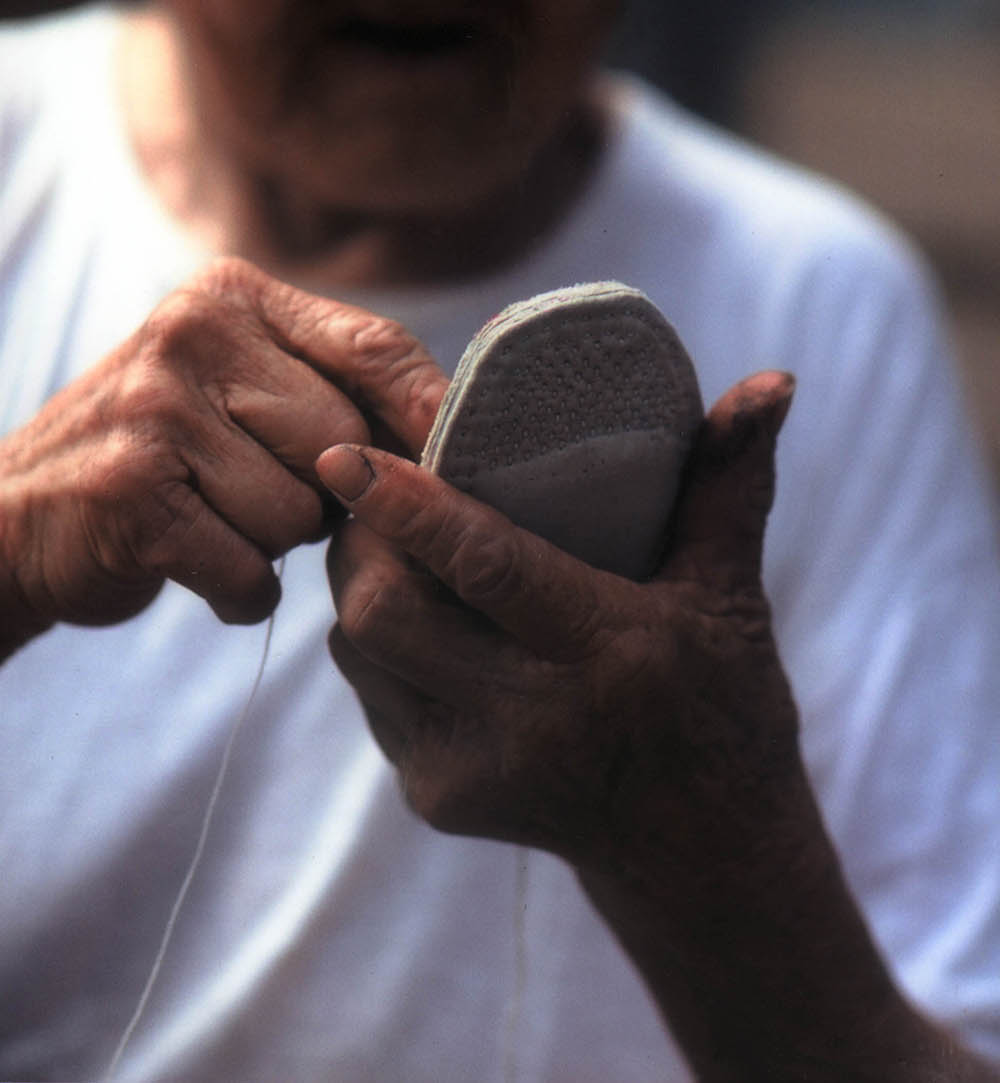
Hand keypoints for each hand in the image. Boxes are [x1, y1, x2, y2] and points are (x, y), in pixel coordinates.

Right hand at [0, 258, 446, 649]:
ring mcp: (157, 409)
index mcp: (232, 296)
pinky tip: (195, 566)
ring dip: (272, 544)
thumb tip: (452, 429)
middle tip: (262, 494)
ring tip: (214, 521)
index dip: (428, 409)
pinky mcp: (133, 491)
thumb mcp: (232, 384)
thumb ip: (326, 386)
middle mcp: (193, 334)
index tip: (464, 460)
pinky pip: (248, 567)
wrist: (13, 518)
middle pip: (346, 441)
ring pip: (299, 512)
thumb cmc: (160, 454)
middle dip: (326, 492)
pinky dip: (236, 590)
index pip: (373, 344)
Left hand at [321, 370, 800, 874]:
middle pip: (387, 614)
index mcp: (606, 653)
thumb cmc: (721, 701)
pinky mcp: (435, 796)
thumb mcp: (733, 590)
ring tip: (387, 536)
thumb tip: (772, 379)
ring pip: (361, 651)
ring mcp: (470, 770)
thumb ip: (731, 479)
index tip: (346, 451)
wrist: (699, 851)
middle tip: (373, 483)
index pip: (485, 569)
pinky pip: (371, 691)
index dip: (408, 507)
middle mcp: (528, 720)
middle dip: (363, 538)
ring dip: (362, 582)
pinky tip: (414, 609)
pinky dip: (378, 637)